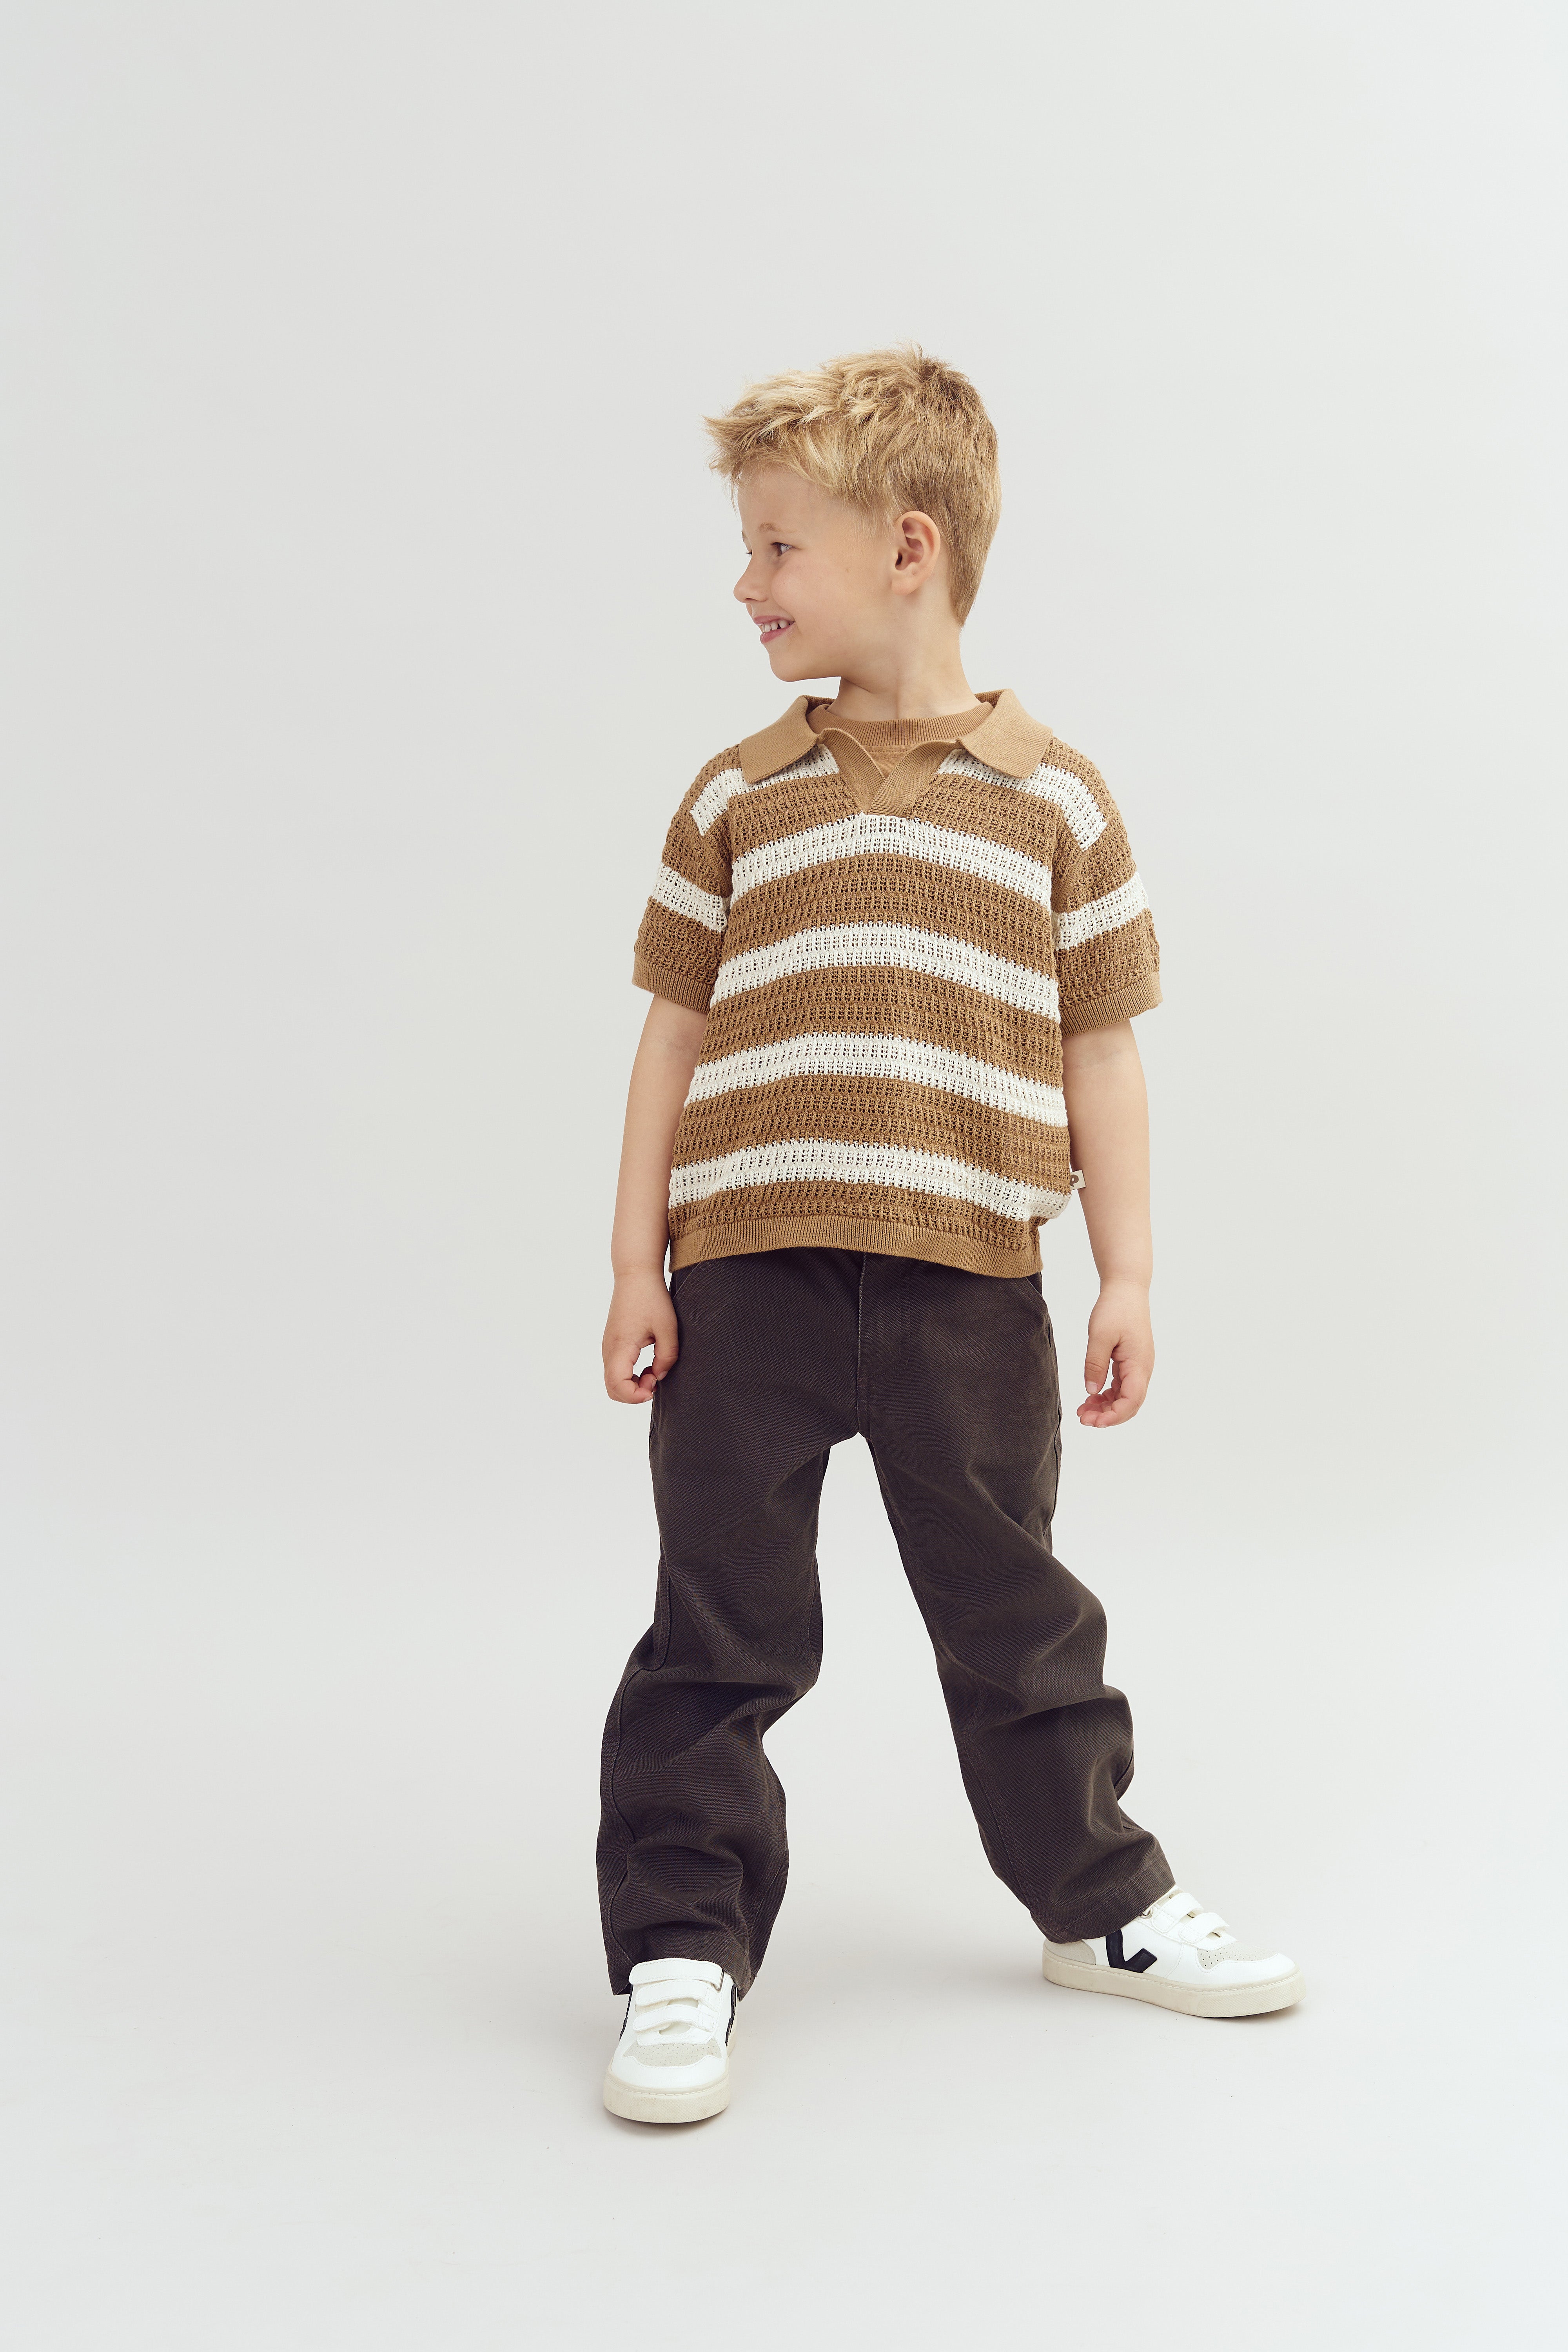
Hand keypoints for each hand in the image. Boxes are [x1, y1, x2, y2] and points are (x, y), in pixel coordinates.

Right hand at [602, 1269, 678, 1403]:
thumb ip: (667, 1357)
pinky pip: (615, 1369)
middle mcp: (609, 1349)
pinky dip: (630, 1375)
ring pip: (613, 1380)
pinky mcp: (612, 1344)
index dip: (635, 1396)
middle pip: (612, 1388)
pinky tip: (647, 1365)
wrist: (635, 1275)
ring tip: (654, 1370)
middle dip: (634, 1393)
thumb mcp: (667, 1327)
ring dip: (633, 1384)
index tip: (654, 1387)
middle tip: (655, 1379)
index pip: (617, 1384)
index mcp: (620, 1345)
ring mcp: (608, 1346)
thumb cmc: (652, 1298)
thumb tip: (659, 1376)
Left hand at [1077, 1279, 1153, 1427]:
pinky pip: (1121, 1386)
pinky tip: (1091, 1396)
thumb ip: (1095, 1365)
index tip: (1093, 1422)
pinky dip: (1107, 1394)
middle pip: (1130, 1404)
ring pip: (1125, 1397)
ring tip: (1083, 1410)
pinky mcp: (1130, 1362)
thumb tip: (1091, 1392)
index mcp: (1139, 1365)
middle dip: (1108, 1416)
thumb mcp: (1100, 1336)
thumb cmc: (1115, 1308)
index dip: (1113, 1416)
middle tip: (1083, 1418)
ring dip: (1106, 1407)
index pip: (1131, 1401)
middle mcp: (1143, 1369)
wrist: (1126, 1289)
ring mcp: (1137, 1366)